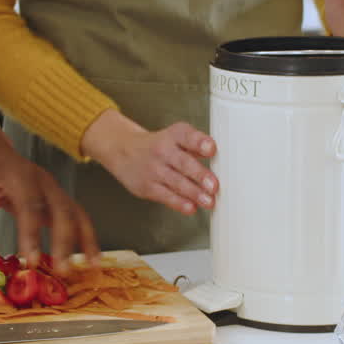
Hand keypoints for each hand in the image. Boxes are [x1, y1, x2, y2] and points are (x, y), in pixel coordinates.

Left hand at [0, 109, 99, 270]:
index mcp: (18, 177)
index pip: (29, 206)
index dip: (33, 234)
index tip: (32, 261)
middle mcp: (43, 181)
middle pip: (61, 209)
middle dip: (64, 241)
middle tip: (62, 271)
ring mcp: (54, 189)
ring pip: (75, 212)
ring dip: (85, 239)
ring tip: (92, 266)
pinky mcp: (58, 198)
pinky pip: (77, 215)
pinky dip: (87, 236)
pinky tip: (92, 259)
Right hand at [81, 109, 216, 214]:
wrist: (122, 151)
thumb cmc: (158, 146)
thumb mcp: (174, 137)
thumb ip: (196, 148)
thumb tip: (220, 162)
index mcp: (173, 135)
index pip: (187, 136)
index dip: (199, 142)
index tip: (211, 149)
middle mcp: (163, 151)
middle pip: (183, 163)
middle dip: (200, 175)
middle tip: (214, 185)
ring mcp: (154, 170)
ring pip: (176, 182)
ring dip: (194, 193)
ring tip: (209, 201)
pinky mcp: (147, 187)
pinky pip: (165, 196)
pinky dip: (179, 203)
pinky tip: (191, 207)